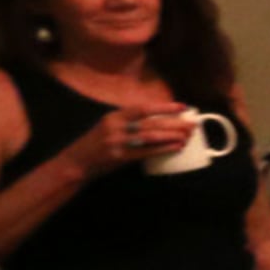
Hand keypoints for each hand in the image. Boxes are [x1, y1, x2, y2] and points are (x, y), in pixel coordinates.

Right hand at [66, 104, 189, 181]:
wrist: (76, 162)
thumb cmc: (96, 143)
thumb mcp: (109, 126)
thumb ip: (129, 121)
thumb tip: (160, 119)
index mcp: (114, 116)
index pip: (143, 108)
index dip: (164, 107)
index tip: (183, 108)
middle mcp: (115, 126)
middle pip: (151, 123)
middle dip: (174, 124)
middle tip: (192, 126)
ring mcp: (117, 142)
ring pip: (150, 136)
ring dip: (172, 136)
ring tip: (187, 137)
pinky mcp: (119, 157)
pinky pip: (146, 152)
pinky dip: (163, 149)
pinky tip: (176, 148)